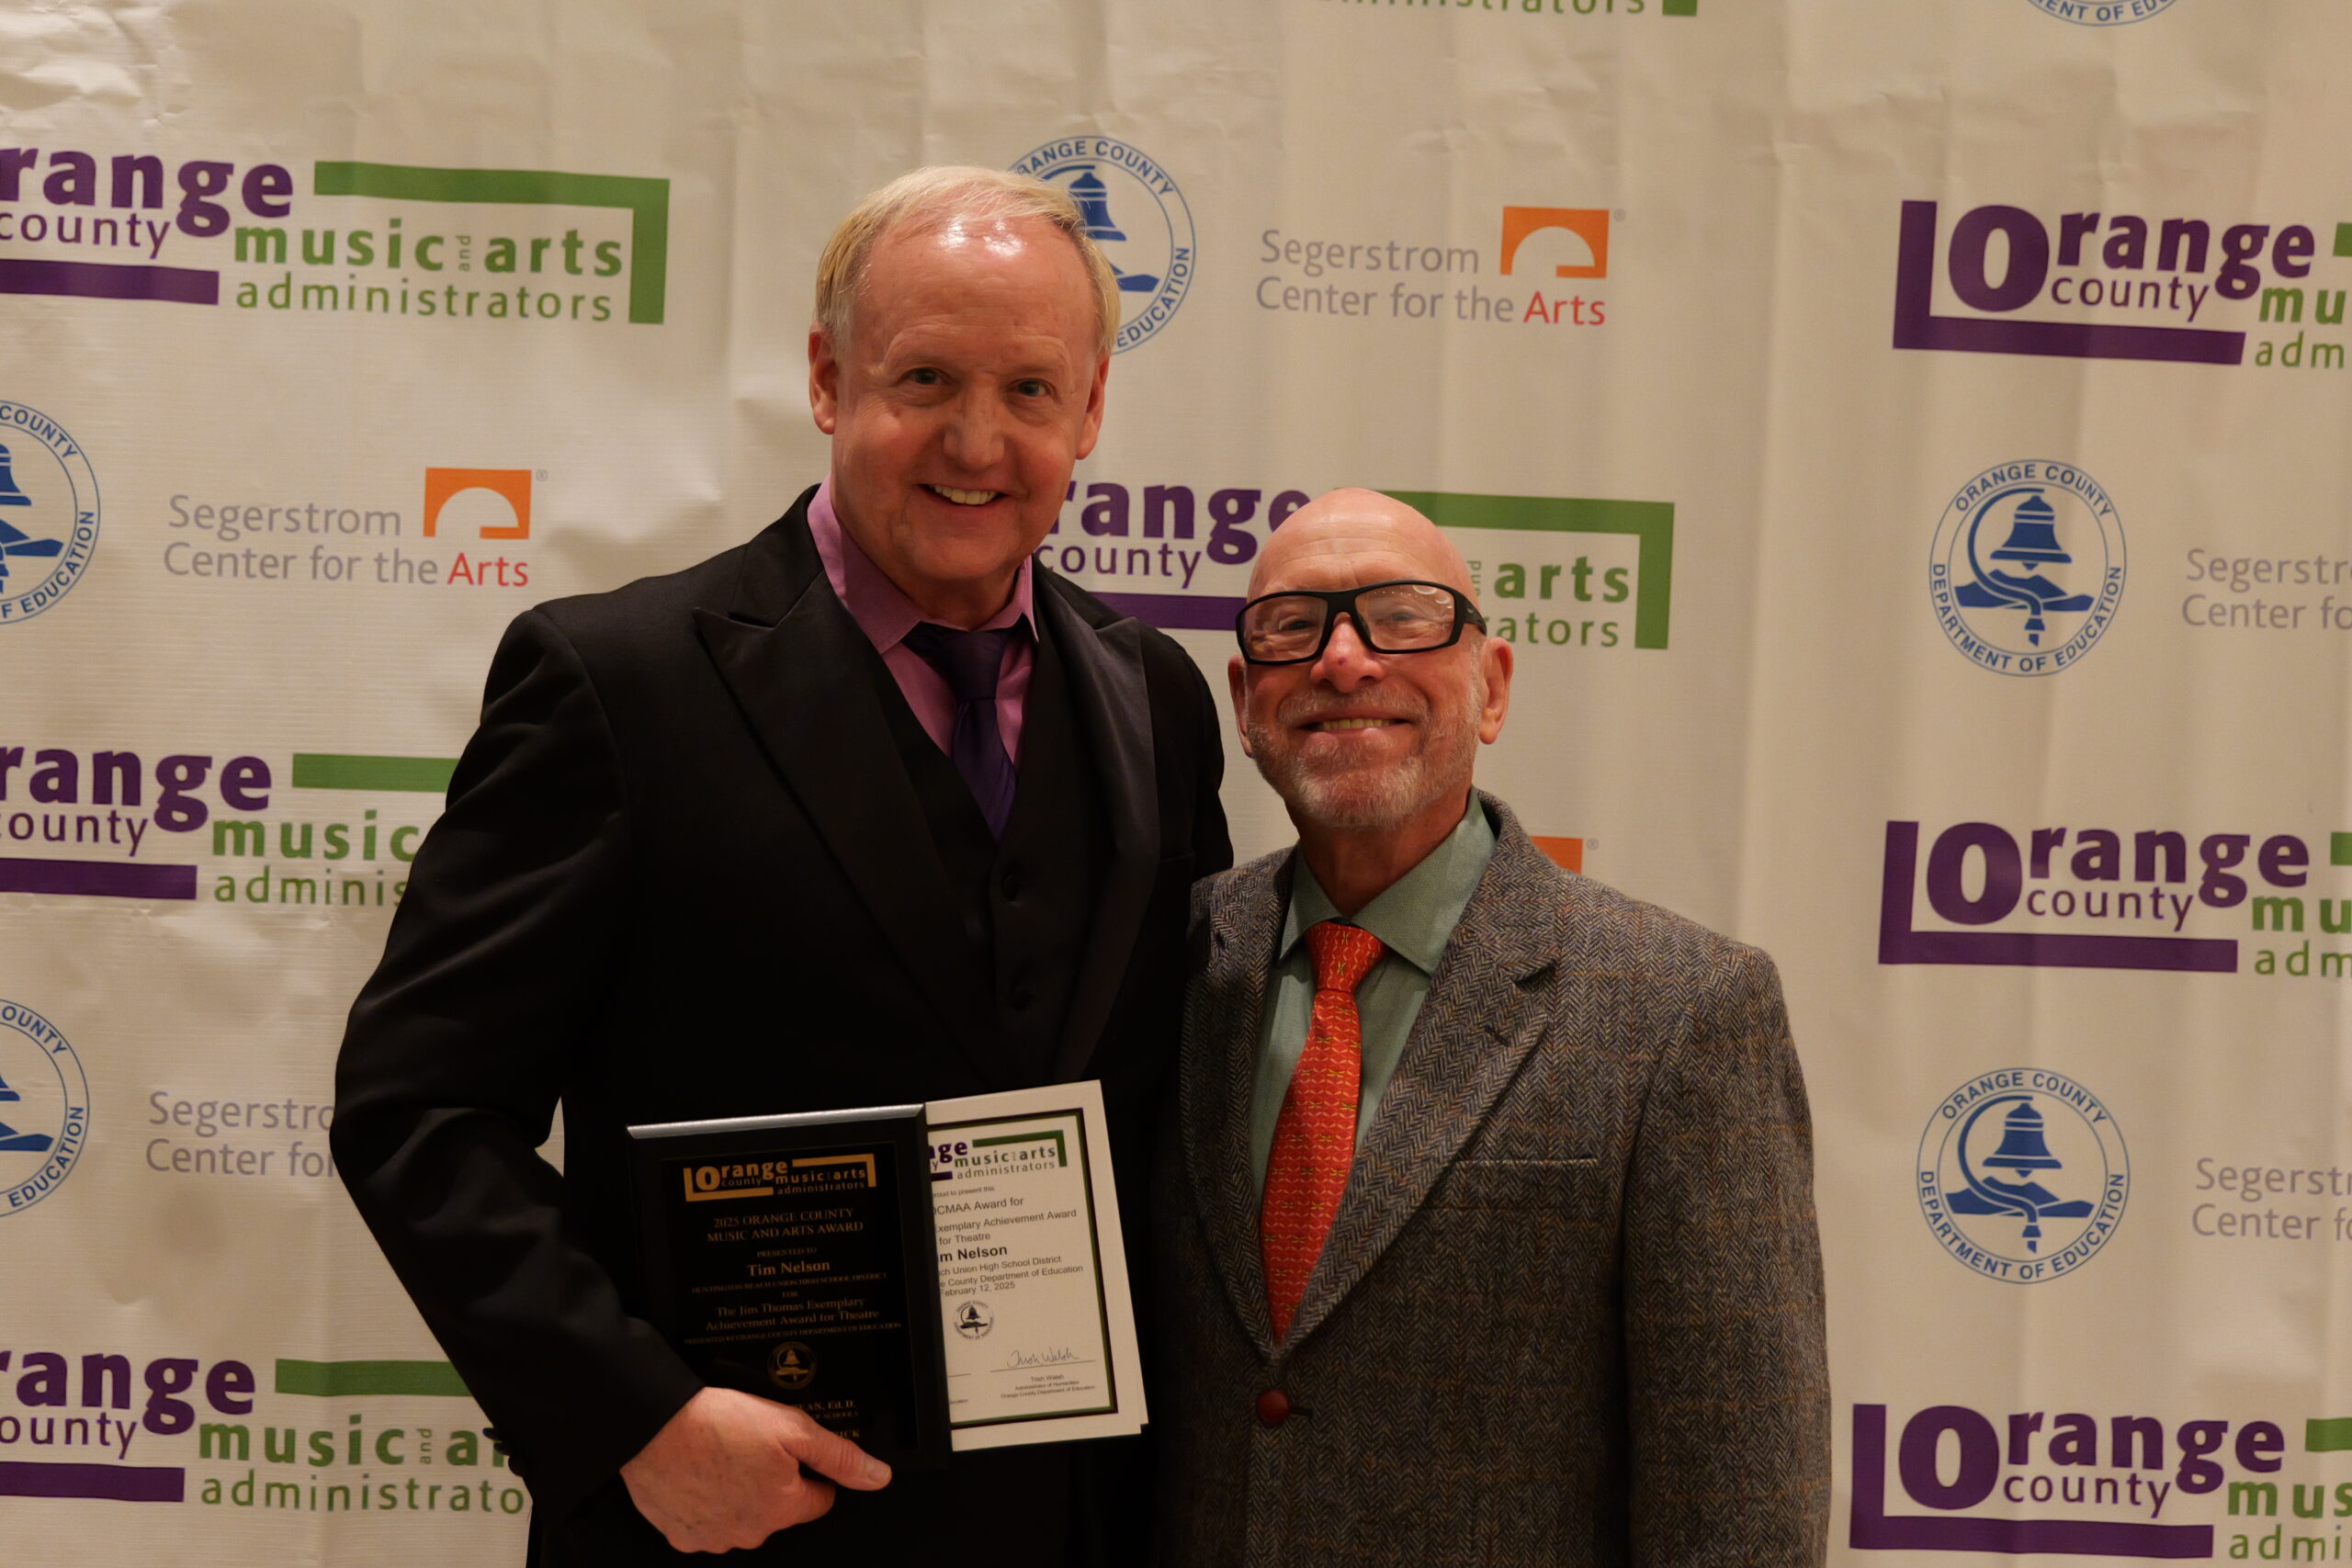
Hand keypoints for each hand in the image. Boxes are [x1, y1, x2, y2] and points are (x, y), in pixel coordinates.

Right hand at [620, 1386, 891, 1551]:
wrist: (653, 1425)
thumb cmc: (717, 1423)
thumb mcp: (792, 1427)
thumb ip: (838, 1455)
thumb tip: (877, 1476)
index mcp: (782, 1507)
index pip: (819, 1499)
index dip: (810, 1472)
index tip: (789, 1452)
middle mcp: (750, 1533)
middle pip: (779, 1510)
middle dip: (773, 1482)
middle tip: (750, 1448)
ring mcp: (714, 1539)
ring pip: (742, 1517)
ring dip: (739, 1493)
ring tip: (722, 1457)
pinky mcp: (683, 1536)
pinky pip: (706, 1522)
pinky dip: (706, 1503)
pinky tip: (700, 1474)